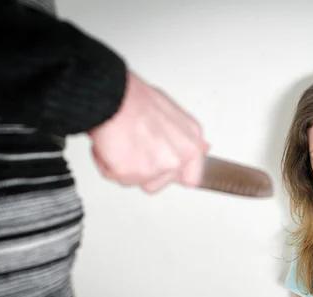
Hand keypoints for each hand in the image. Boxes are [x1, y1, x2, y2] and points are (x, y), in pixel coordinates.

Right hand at [89, 71, 209, 193]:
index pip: (191, 179)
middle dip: (144, 171)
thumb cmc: (139, 101)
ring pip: (137, 182)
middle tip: (135, 147)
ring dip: (126, 169)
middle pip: (159, 183)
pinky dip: (108, 164)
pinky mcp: (130, 174)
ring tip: (123, 144)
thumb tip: (204, 149)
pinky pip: (115, 177)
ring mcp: (155, 169)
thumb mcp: (176, 116)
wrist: (114, 98)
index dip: (173, 175)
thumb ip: (188, 139)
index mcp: (191, 146)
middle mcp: (177, 159)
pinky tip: (111, 145)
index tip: (162, 169)